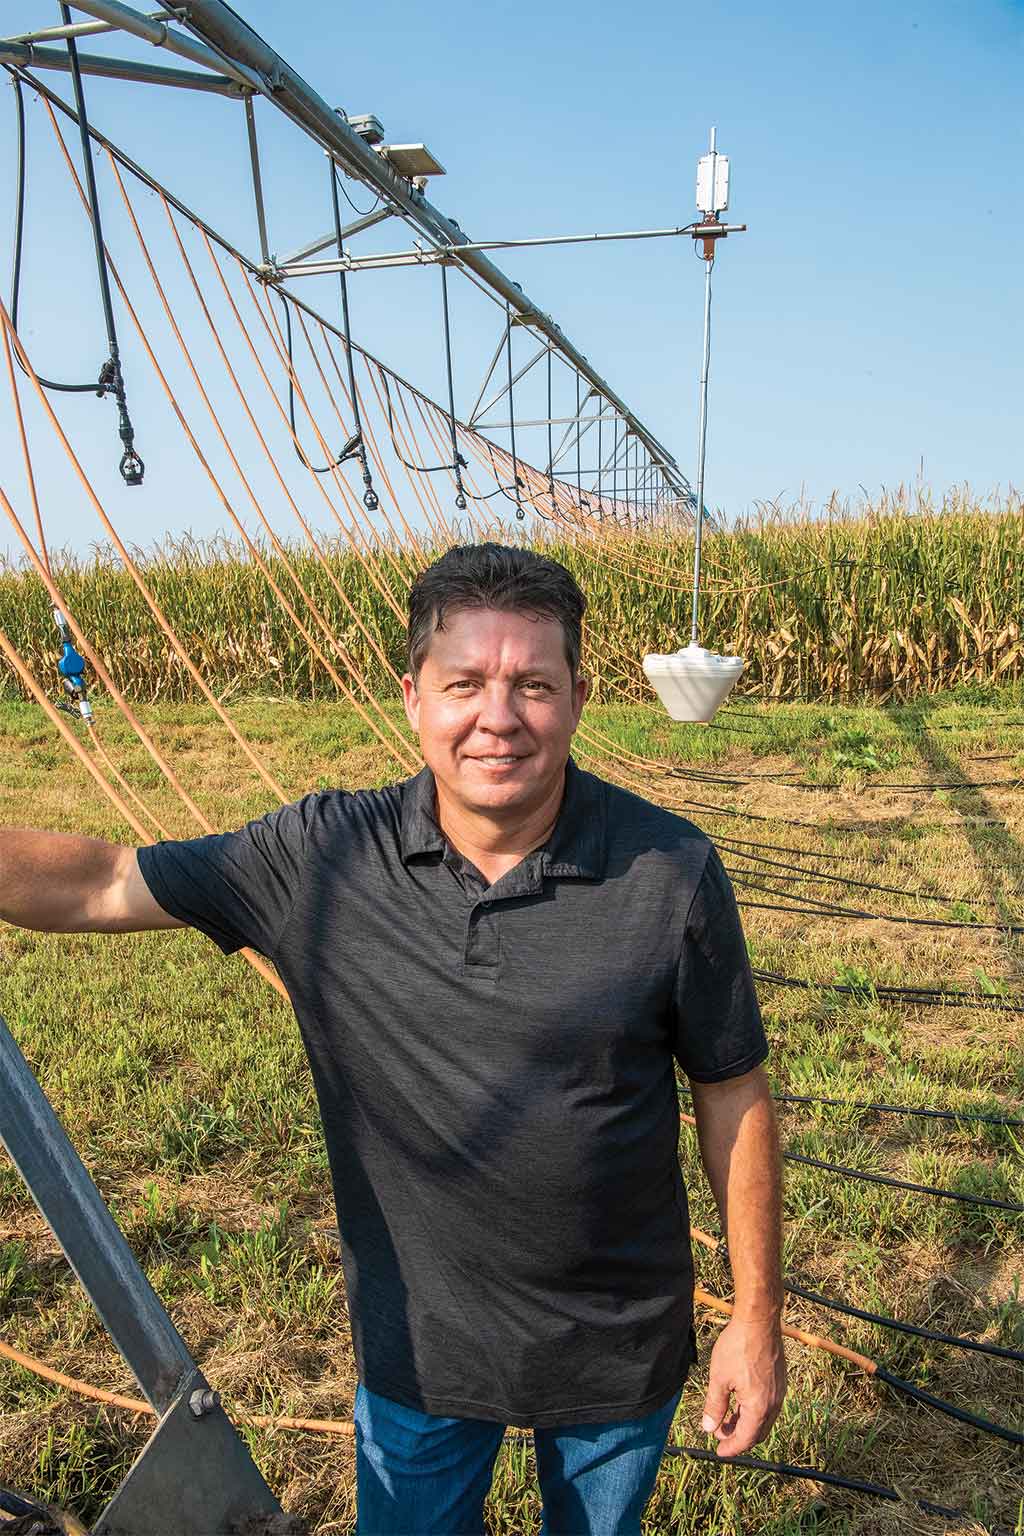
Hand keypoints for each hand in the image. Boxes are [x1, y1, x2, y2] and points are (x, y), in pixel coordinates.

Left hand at [701, 1315, 785, 1456]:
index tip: (718, 1451)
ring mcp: (779, 1392)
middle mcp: (773, 1404)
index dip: (731, 1448)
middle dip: (738, 1437)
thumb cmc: (738, 1347)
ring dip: (746, 1423)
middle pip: (757, 1433)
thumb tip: (709, 1428)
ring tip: (726, 1418)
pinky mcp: (780, 1381)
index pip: (745, 1439)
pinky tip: (739, 1401)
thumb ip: (715, 1406)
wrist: (759, 1321)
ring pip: (763, 1419)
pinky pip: (768, 1406)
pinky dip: (754, 1411)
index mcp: (758, 1407)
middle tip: (720, 1435)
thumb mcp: (719, 1378)